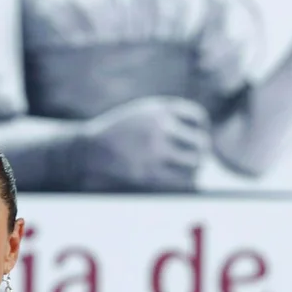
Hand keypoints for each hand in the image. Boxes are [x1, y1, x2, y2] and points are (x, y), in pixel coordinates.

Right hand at [76, 97, 211, 191]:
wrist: (90, 152)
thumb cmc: (119, 133)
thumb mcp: (143, 113)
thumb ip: (169, 116)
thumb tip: (202, 132)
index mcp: (158, 110)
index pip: (197, 117)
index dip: (200, 128)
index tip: (194, 135)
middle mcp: (159, 128)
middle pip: (200, 142)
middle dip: (200, 150)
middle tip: (194, 156)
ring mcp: (154, 151)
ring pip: (194, 162)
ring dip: (194, 167)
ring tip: (188, 169)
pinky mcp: (149, 173)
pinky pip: (182, 181)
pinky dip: (187, 181)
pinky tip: (181, 180)